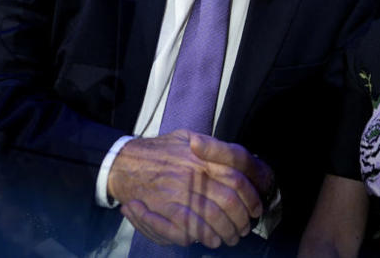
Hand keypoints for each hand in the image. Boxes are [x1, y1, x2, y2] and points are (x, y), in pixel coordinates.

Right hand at [108, 130, 273, 248]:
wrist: (125, 163)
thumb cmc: (158, 151)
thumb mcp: (185, 137)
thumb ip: (210, 145)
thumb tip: (232, 155)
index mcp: (203, 156)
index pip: (237, 177)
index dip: (250, 197)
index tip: (255, 208)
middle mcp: (195, 172)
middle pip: (230, 200)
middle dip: (241, 219)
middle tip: (244, 228)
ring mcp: (180, 190)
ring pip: (214, 216)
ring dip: (226, 231)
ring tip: (230, 237)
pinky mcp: (166, 207)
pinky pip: (192, 226)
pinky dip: (205, 236)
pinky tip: (211, 240)